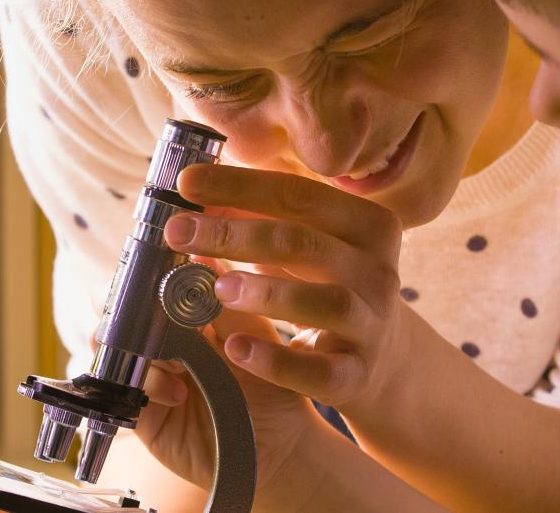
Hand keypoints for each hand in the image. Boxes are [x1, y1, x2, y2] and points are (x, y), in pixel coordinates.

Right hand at [131, 263, 323, 492]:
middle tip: (156, 314)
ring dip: (142, 346)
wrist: (277, 449)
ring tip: (177, 361)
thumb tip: (200, 251)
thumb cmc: (272, 389)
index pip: (151, 283)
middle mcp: (162, 343)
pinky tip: (177, 393)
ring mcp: (148, 375)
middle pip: (123, 310)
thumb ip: (223, 301)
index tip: (156, 270)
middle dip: (134, 308)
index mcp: (187, 317)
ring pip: (115, 344)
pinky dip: (146, 383)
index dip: (148, 274)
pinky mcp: (140, 411)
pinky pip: (121, 388)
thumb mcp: (253, 337)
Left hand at [164, 164, 434, 412]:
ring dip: (265, 292)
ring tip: (216, 288)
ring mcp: (370, 325)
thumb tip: (194, 189)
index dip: (240, 186)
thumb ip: (260, 216)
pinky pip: (318, 371)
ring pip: (325, 302)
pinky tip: (236, 348)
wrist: (381, 358)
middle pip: (303, 243)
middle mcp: (377, 272)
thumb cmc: (327, 284)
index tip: (186, 183)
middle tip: (177, 231)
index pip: (300, 194)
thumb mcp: (306, 245)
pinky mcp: (356, 376)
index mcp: (368, 225)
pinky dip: (275, 361)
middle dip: (234, 234)